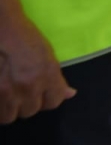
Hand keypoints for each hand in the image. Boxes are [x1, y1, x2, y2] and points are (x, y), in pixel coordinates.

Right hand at [0, 0, 75, 122]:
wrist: (0, 28)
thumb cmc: (25, 37)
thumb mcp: (47, 54)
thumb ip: (57, 78)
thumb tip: (70, 94)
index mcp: (47, 75)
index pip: (54, 102)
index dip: (48, 99)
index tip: (42, 93)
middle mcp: (28, 86)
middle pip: (31, 111)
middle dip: (27, 103)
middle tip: (21, 90)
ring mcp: (6, 91)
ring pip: (10, 116)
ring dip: (10, 108)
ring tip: (8, 94)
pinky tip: (0, 93)